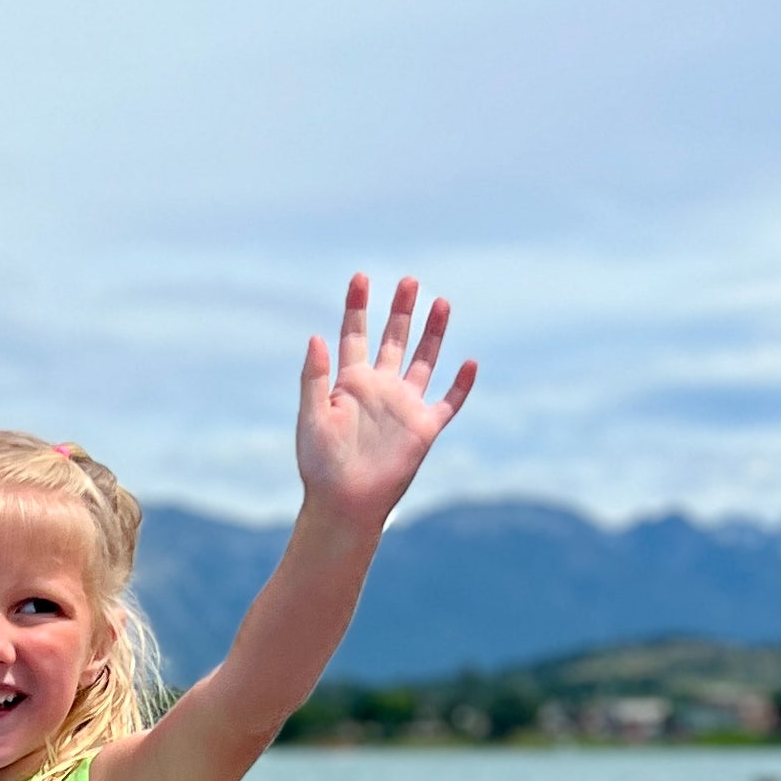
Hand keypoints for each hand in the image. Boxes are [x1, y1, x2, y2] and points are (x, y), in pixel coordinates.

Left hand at [296, 274, 474, 530]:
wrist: (344, 504)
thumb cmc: (320, 466)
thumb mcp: (312, 417)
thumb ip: (314, 377)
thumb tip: (316, 336)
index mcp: (350, 383)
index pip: (354, 335)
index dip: (357, 306)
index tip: (361, 277)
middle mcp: (380, 389)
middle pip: (394, 340)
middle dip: (401, 310)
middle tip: (409, 280)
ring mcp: (404, 407)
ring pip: (424, 361)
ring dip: (433, 333)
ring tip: (441, 302)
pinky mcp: (424, 429)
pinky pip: (449, 402)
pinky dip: (461, 384)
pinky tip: (469, 362)